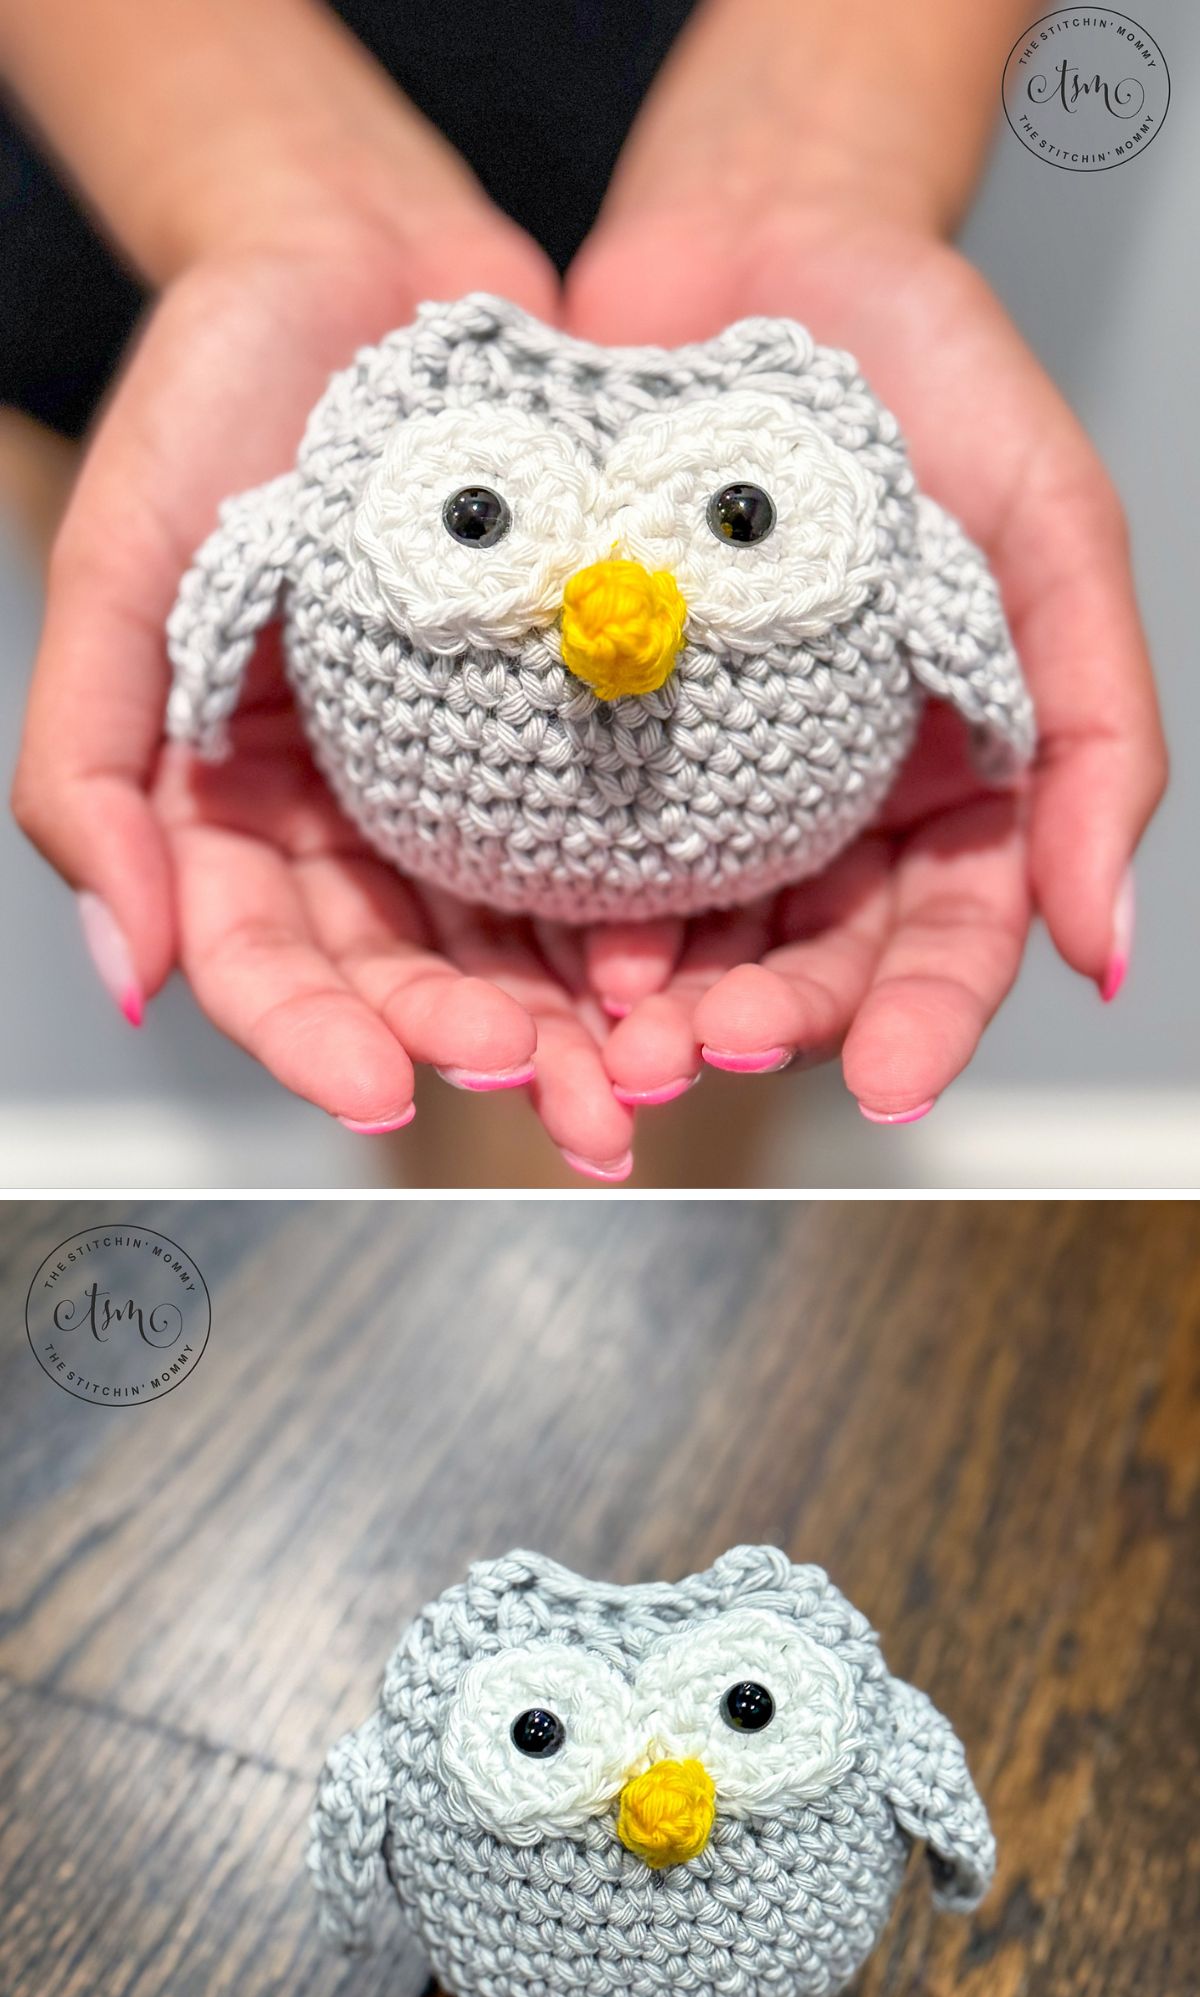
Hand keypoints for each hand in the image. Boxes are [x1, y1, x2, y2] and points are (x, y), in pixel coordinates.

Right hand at [11, 203, 635, 1173]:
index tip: (380, 1097)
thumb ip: (89, 772)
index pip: (261, 961)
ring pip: (506, 938)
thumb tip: (129, 972)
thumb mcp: (116, 570)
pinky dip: (633, 917)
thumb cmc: (214, 389)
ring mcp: (447, 778)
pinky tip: (687, 968)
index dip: (313, 1039)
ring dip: (571, 1023)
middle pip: (401, 975)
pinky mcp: (543, 733)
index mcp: (225, 804)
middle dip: (477, 1053)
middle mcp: (340, 816)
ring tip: (639, 1081)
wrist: (358, 257)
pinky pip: (589, 846)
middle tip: (564, 1111)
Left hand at [563, 203, 1165, 1120]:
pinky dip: (567, 912)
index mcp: (955, 776)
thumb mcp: (1054, 529)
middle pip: (812, 958)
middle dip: (766, 1022)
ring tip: (611, 1038)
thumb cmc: (928, 365)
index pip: (953, 933)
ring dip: (656, 1000)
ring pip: (695, 931)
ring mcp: (715, 771)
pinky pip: (587, 846)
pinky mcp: (607, 732)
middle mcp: (833, 795)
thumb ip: (1092, 734)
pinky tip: (540, 948)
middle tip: (705, 1051)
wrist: (758, 237)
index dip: (925, 1018)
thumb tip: (1106, 943)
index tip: (890, 1084)